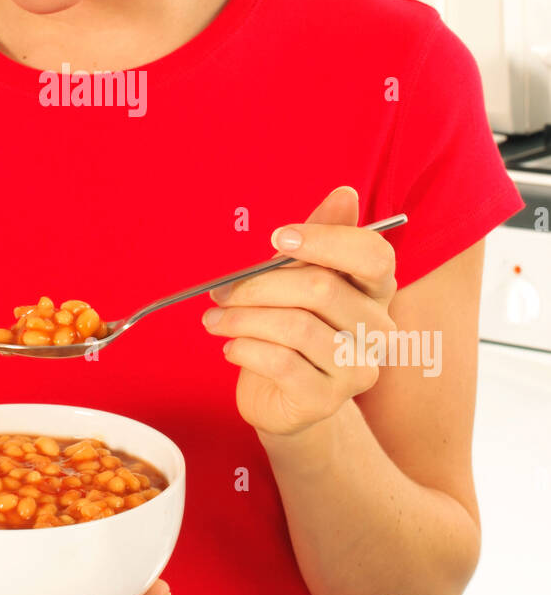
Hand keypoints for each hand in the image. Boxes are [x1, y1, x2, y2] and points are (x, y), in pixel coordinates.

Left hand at [202, 186, 397, 436]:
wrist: (277, 394)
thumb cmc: (288, 325)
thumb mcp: (297, 276)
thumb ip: (319, 237)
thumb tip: (344, 193)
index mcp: (376, 290)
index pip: (374, 255)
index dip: (325, 241)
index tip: (277, 238)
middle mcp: (378, 329)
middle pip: (322, 289)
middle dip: (260, 284)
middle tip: (222, 291)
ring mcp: (358, 369)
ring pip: (297, 326)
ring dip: (243, 318)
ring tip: (215, 319)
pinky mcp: (328, 401)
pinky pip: (282, 363)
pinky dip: (246, 348)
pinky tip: (230, 347)